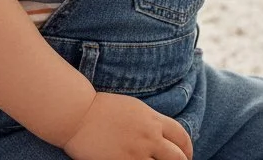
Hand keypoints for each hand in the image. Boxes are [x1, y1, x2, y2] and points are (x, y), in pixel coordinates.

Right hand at [60, 92, 192, 159]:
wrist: (75, 113)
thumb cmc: (98, 108)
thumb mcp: (131, 107)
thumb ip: (149, 121)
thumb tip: (161, 134)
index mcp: (151, 119)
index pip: (182, 136)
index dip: (187, 149)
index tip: (185, 155)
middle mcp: (149, 136)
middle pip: (178, 157)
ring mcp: (137, 152)